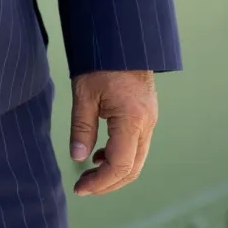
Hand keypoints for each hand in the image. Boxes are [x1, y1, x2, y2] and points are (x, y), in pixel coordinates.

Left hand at [68, 69, 156, 194]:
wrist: (123, 39)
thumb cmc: (100, 61)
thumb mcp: (84, 93)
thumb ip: (81, 127)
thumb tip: (77, 158)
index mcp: (132, 119)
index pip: (119, 165)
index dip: (100, 182)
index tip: (80, 188)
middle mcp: (146, 123)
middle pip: (132, 168)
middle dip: (107, 183)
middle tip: (82, 187)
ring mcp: (150, 120)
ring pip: (137, 159)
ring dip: (114, 172)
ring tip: (89, 173)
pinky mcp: (147, 116)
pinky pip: (137, 146)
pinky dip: (120, 157)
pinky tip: (100, 155)